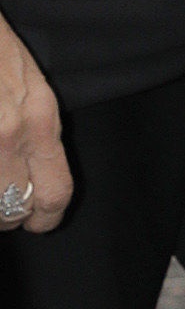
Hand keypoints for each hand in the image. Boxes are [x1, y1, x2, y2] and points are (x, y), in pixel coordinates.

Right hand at [0, 8, 70, 233]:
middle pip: (15, 207)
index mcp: (41, 119)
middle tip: (1, 214)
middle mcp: (12, 132)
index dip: (44, 219)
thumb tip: (31, 173)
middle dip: (6, 219)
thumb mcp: (31, 85)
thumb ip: (36, 131)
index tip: (35, 223)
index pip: (55, 192)